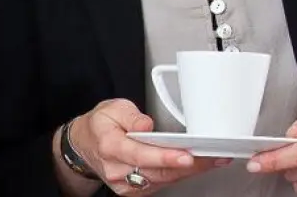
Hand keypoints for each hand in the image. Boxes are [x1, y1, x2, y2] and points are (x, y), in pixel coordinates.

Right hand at [62, 99, 224, 193]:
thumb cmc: (101, 125)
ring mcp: (125, 184)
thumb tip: (147, 125)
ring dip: (189, 171)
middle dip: (188, 165)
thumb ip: (130, 116)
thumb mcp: (112, 108)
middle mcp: (117, 169)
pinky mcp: (134, 190)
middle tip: (212, 156)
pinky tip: (196, 166)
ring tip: (212, 159)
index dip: (165, 156)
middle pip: (156, 171)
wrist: (85, 145)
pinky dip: (179, 174)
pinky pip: (161, 184)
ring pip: (162, 179)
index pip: (140, 154)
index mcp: (109, 146)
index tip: (186, 155)